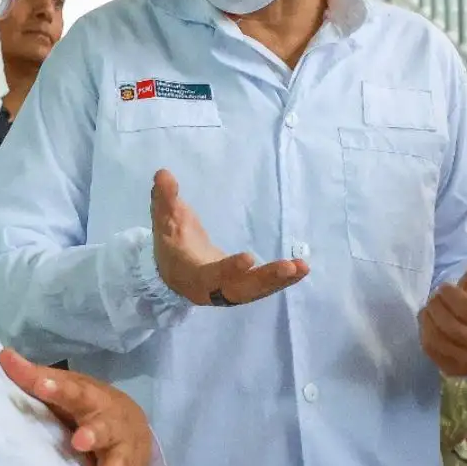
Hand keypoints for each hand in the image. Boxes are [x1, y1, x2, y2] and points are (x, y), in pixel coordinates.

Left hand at [0, 350, 152, 465]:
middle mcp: (111, 425)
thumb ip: (35, 377)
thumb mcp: (67, 388)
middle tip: (81, 442)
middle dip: (94, 434)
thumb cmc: (89, 406)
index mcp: (92, 400)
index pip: (74, 390)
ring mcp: (123, 454)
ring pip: (121, 463)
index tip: (39, 383)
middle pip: (105, 428)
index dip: (56, 387)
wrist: (134, 423)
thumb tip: (2, 355)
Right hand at [150, 170, 306, 306]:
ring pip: (257, 290)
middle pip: (241, 289)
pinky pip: (264, 287)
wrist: (175, 272)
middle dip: (265, 279)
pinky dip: (283, 280)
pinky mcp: (243, 288)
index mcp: (193, 274)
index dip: (229, 269)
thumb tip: (164, 173)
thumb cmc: (172, 244)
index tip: (249, 258)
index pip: (211, 274)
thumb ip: (165, 199)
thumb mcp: (165, 221)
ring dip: (280, 280)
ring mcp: (230, 291)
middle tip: (288, 267)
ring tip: (302, 267)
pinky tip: (301, 269)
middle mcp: (213, 289)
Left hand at [420, 234, 466, 376]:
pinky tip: (428, 326)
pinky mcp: (458, 372)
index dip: (448, 295)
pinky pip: (433, 354)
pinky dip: (425, 337)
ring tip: (428, 310)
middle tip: (432, 298)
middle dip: (435, 308)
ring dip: (427, 322)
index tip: (443, 287)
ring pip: (439, 341)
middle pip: (452, 327)